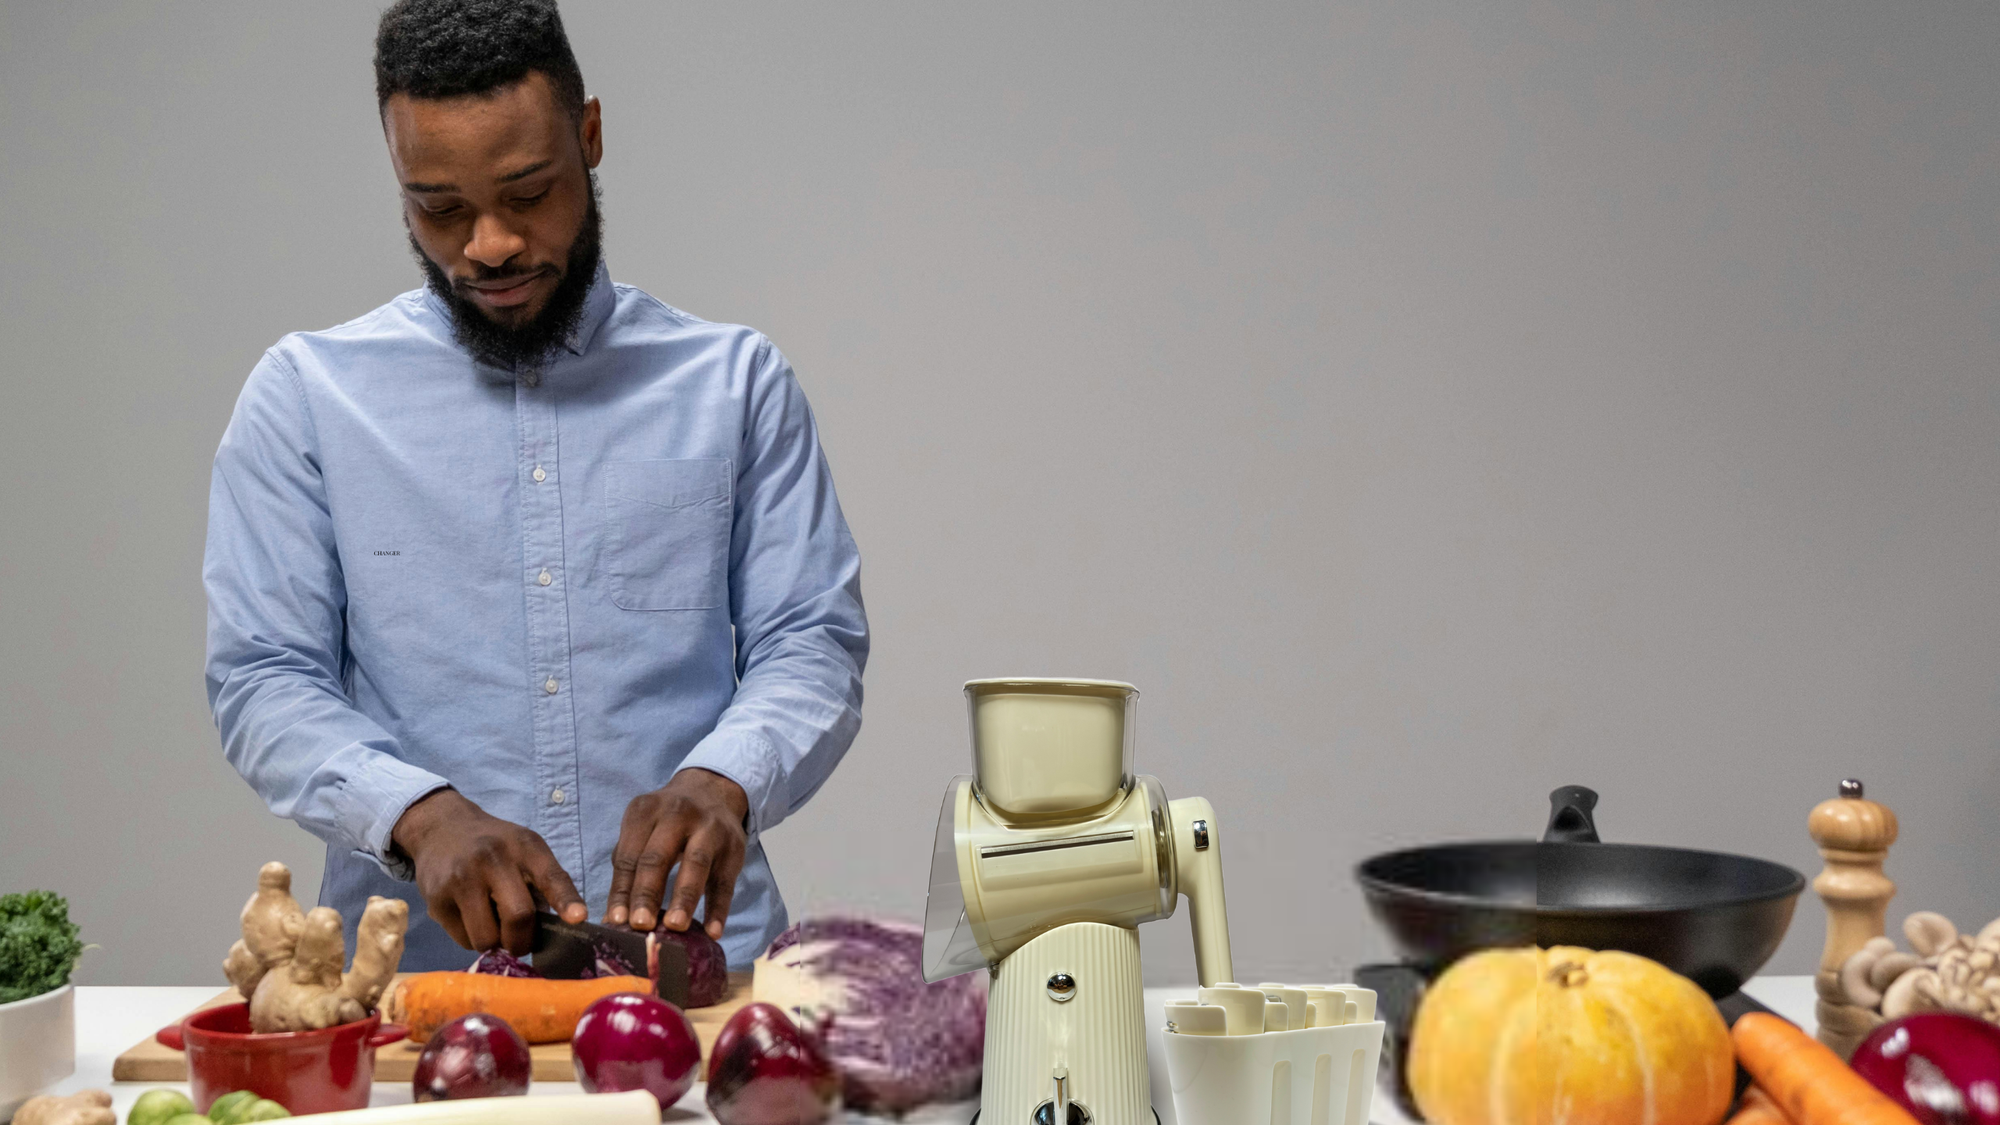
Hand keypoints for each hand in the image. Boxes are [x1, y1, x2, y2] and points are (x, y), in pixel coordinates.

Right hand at [391, 788, 586, 952]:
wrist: (441, 828)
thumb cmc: (493, 845)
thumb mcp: (523, 848)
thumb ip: (542, 881)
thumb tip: (560, 927)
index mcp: (524, 846)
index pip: (550, 876)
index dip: (566, 900)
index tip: (578, 919)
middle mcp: (492, 859)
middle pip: (519, 916)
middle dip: (524, 940)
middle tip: (522, 942)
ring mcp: (461, 879)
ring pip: (487, 937)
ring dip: (495, 943)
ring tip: (492, 924)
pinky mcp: (436, 900)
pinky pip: (463, 940)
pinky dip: (472, 939)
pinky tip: (470, 918)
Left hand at [604, 768, 748, 938]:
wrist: (711, 791)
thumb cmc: (667, 822)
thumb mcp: (643, 829)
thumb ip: (629, 867)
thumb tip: (616, 918)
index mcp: (645, 811)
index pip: (629, 856)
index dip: (622, 890)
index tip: (616, 921)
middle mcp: (677, 814)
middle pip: (658, 857)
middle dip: (647, 893)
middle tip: (640, 925)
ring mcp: (709, 828)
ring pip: (696, 864)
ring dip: (685, 898)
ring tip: (675, 927)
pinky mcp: (734, 847)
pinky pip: (726, 881)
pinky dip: (719, 908)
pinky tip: (713, 932)